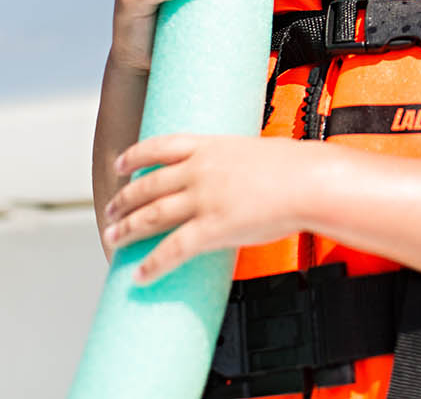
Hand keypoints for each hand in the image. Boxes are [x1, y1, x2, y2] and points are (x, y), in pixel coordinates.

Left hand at [102, 134, 314, 282]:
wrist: (310, 181)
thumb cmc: (295, 167)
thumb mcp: (257, 152)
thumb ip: (237, 163)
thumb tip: (237, 176)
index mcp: (209, 147)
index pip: (159, 146)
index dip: (134, 156)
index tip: (120, 165)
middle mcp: (199, 170)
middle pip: (147, 185)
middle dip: (123, 201)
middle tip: (109, 213)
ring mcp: (203, 198)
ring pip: (151, 215)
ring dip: (126, 229)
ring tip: (113, 239)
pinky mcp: (212, 227)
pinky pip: (173, 250)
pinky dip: (152, 264)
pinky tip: (139, 274)